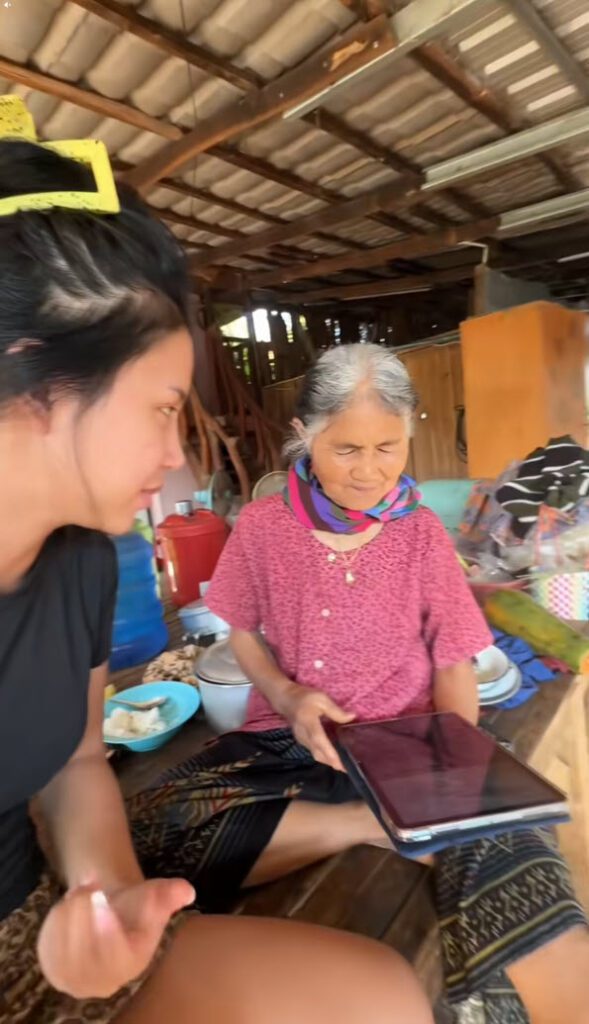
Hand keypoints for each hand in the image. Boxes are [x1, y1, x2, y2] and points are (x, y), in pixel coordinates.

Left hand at [37, 877, 194, 998]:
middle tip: (89, 884)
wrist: (109, 917)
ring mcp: (76, 980)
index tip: (102, 901)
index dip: (107, 931)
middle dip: (83, 914)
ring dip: (68, 913)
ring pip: (63, 950)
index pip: (117, 956)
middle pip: (85, 955)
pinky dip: (54, 922)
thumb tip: (187, 891)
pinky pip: (48, 948)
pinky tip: (67, 903)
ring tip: (81, 889)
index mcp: (133, 964)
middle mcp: (104, 981)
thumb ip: (170, 894)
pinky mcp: (54, 971)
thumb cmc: (134, 907)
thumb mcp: (155, 896)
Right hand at [279, 683, 354, 770]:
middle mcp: (304, 735)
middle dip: (333, 763)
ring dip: (329, 762)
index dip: (330, 753)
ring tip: (345, 765)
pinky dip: (325, 757)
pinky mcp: (302, 742)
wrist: (286, 700)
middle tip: (349, 770)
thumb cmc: (304, 697)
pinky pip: (315, 752)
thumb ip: (336, 710)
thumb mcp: (321, 698)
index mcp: (309, 722)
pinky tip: (335, 756)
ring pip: (316, 755)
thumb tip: (352, 717)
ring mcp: (302, 740)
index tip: (341, 764)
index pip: (320, 741)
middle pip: (318, 753)